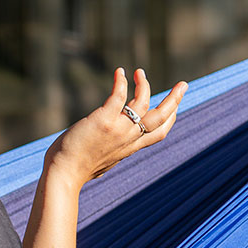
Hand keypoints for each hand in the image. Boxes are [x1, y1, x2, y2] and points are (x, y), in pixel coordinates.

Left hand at [45, 68, 186, 186]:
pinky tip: (120, 72)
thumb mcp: (102, 161)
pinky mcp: (104, 120)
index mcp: (130, 148)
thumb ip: (110, 151)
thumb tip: (108, 152)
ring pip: (144, 104)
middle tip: (183, 85)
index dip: (170, 119)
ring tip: (139, 72)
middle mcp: (128, 139)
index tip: (174, 107)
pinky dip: (121, 82)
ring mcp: (118, 129)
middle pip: (162, 118)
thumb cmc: (75, 169)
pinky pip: (119, 96)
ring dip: (145, 85)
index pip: (159, 133)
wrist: (63, 174)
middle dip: (175, 100)